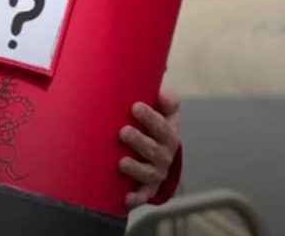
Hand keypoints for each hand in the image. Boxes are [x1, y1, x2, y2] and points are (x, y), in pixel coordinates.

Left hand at [118, 88, 180, 208]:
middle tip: (123, 131)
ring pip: (147, 172)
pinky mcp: (147, 188)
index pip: (163, 125)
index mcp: (168, 134)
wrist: (159, 158)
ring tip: (122, 162)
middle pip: (154, 149)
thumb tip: (163, 92)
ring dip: (135, 168)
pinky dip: (136, 198)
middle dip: (139, 140)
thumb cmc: (155, 128)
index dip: (150, 117)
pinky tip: (126, 198)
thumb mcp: (164, 113)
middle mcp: (164, 154)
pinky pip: (143, 195)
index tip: (135, 106)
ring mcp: (156, 172)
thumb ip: (166, 101)